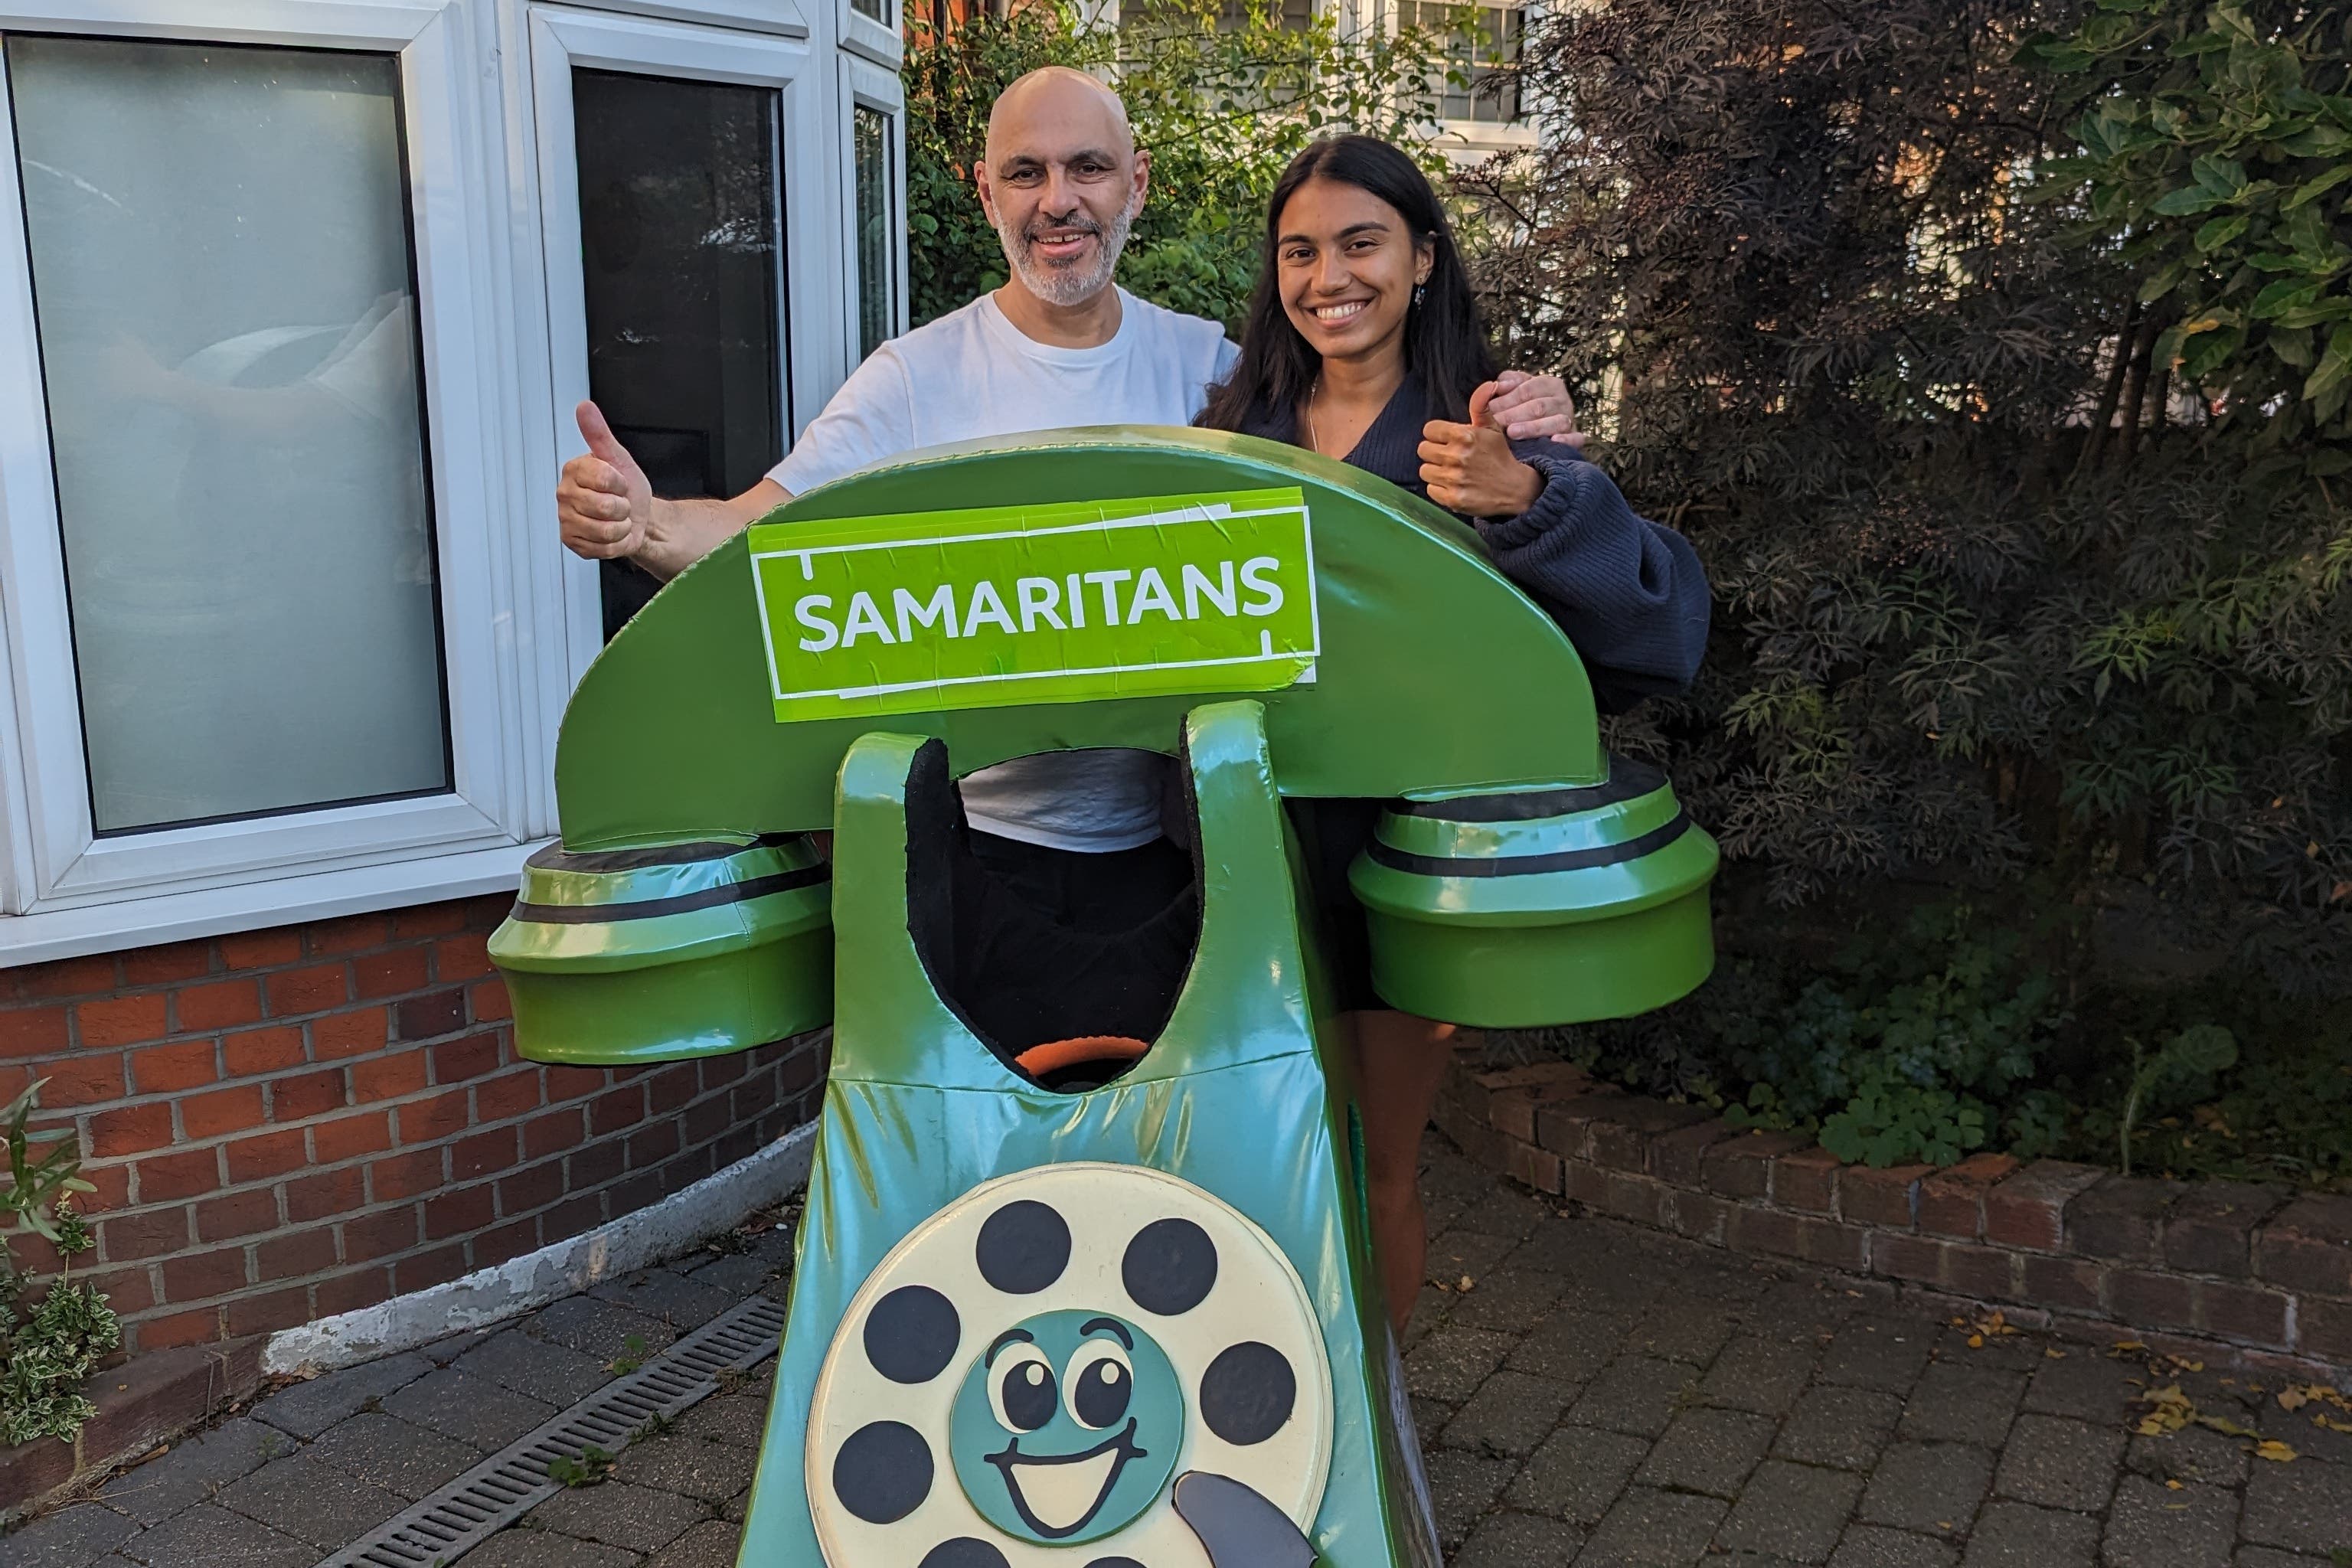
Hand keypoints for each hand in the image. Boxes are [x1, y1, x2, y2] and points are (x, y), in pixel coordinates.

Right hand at [557, 401, 653, 561]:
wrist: (638, 516)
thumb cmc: (627, 487)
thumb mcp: (618, 457)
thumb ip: (599, 434)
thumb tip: (584, 407)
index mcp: (573, 471)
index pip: (604, 478)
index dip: (621, 483)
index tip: (618, 481)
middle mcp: (565, 494)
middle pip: (605, 507)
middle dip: (623, 507)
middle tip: (618, 502)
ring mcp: (566, 519)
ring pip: (605, 530)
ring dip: (621, 526)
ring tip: (616, 518)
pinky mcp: (573, 542)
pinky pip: (603, 547)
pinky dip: (616, 543)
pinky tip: (612, 533)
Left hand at [1420, 383, 1545, 517]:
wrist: (1515, 489)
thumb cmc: (1500, 456)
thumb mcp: (1493, 428)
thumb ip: (1481, 405)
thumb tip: (1488, 384)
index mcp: (1464, 435)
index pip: (1429, 429)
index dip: (1438, 435)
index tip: (1448, 441)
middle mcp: (1457, 456)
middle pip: (1423, 449)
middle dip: (1435, 452)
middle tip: (1450, 457)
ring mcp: (1454, 478)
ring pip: (1424, 470)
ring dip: (1435, 471)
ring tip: (1452, 471)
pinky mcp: (1453, 499)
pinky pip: (1430, 490)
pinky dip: (1439, 489)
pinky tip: (1454, 485)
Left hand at [1482, 368, 1587, 448]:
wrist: (1540, 430)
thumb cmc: (1522, 406)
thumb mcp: (1515, 390)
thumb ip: (1505, 383)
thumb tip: (1498, 385)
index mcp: (1549, 384)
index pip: (1527, 390)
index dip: (1507, 399)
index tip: (1490, 409)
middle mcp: (1563, 401)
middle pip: (1538, 406)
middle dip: (1514, 414)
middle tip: (1495, 423)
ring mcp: (1570, 420)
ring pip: (1556, 422)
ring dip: (1533, 427)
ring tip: (1512, 432)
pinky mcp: (1575, 439)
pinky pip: (1576, 439)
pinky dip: (1567, 440)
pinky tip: (1554, 441)